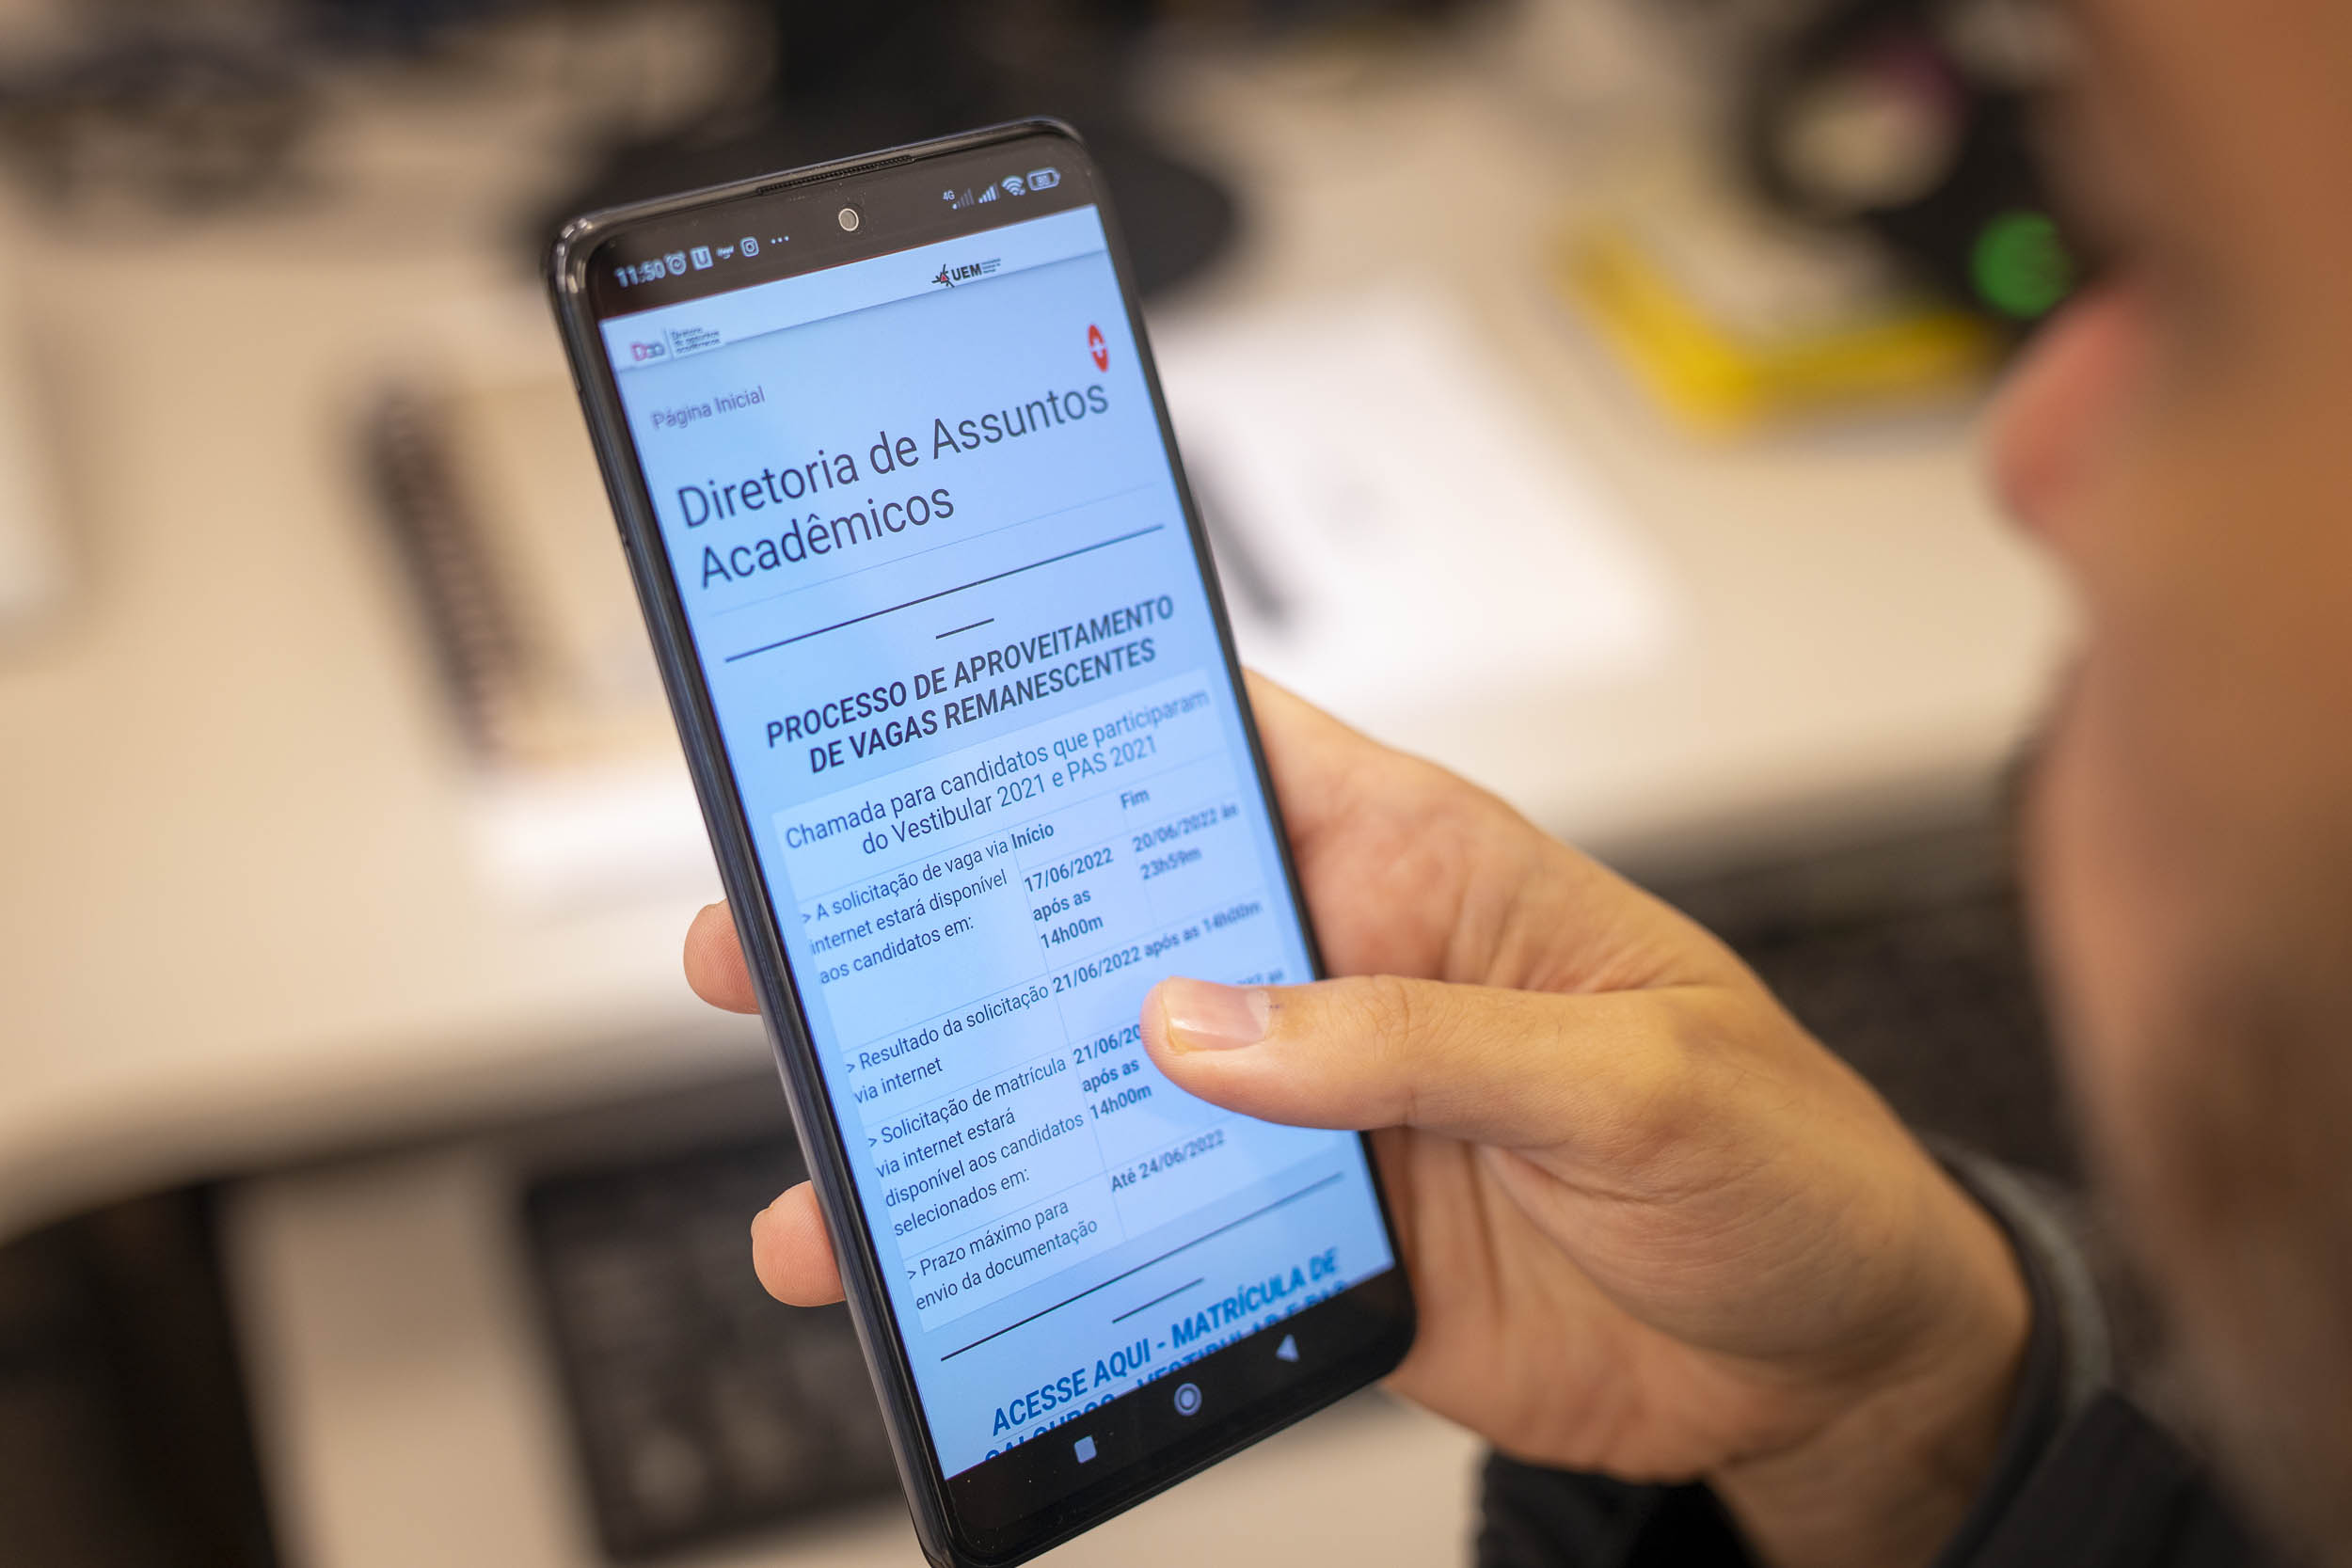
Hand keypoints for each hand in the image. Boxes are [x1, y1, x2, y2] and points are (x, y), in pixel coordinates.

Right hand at [685, 678, 2028, 1567]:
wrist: (1828, 1361)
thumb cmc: (1781, 1159)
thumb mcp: (1632, 1075)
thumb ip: (1417, 1038)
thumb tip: (1199, 1025)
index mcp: (1414, 866)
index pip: (1221, 750)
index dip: (1076, 716)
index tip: (918, 710)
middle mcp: (1332, 975)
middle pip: (1106, 921)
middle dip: (948, 927)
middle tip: (775, 940)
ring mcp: (1307, 1116)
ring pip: (1099, 1091)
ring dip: (970, 1115)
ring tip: (831, 1155)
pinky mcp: (1304, 1245)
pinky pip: (1150, 1236)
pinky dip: (1055, 1257)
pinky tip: (962, 1282)